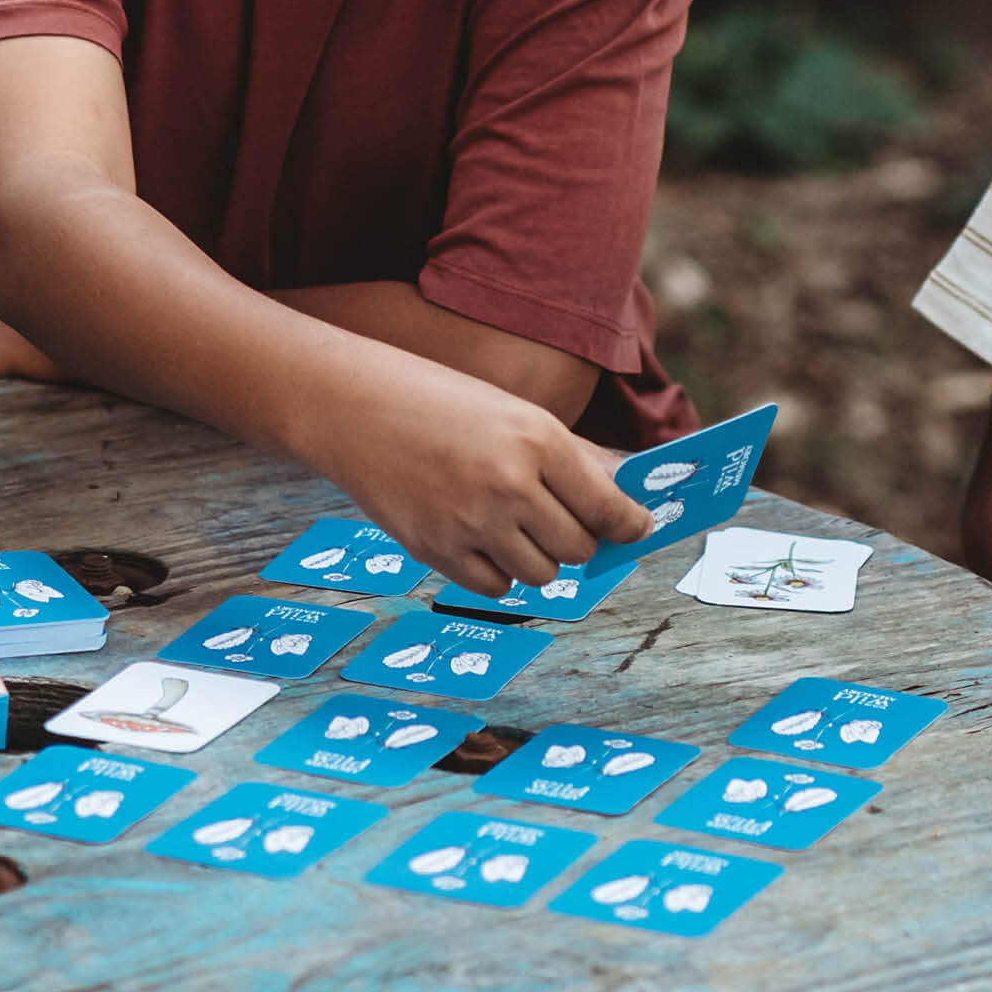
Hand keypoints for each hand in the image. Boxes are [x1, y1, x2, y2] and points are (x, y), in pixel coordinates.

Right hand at [331, 383, 653, 597]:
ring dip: (540, 558)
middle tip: (565, 521)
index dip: (629, 524)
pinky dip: (500, 573)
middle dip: (580, 539)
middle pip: (578, 548)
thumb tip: (624, 500)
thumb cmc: (442, 403)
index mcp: (537, 440)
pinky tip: (485, 540)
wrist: (355, 407)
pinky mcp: (436, 551)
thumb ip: (571, 459)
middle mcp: (510, 485)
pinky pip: (495, 588)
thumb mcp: (515, 413)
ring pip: (541, 575)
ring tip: (517, 525)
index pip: (606, 506)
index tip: (636, 529)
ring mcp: (471, 523)